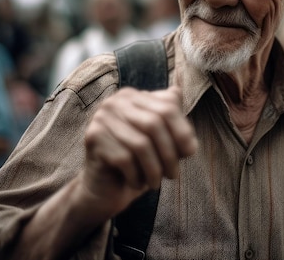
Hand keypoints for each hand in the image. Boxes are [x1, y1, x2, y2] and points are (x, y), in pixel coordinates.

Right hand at [80, 86, 197, 213]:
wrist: (105, 188)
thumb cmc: (138, 163)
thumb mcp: (161, 142)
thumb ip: (173, 123)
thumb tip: (182, 109)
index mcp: (135, 96)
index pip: (167, 107)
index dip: (183, 131)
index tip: (190, 153)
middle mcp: (116, 102)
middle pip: (155, 124)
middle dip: (169, 153)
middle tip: (173, 174)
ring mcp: (101, 118)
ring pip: (140, 144)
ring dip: (154, 169)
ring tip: (157, 183)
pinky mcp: (93, 138)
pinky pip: (124, 158)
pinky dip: (136, 176)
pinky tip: (138, 183)